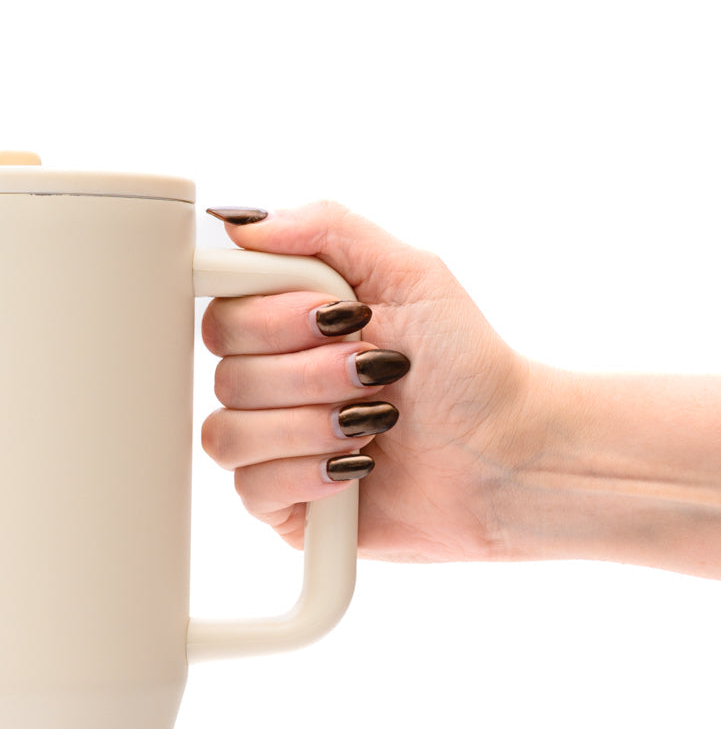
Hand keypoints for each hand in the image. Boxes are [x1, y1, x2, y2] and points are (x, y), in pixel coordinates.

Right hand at [201, 201, 538, 561]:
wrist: (504, 452)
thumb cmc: (467, 366)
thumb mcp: (409, 272)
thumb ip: (326, 228)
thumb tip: (242, 224)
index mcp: (288, 326)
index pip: (224, 312)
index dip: (271, 317)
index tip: (337, 316)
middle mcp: (270, 383)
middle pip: (225, 372)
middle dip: (311, 372)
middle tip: (377, 370)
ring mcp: (271, 445)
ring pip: (228, 433)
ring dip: (310, 426)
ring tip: (375, 423)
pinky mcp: (281, 503)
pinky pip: (249, 488)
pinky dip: (308, 474)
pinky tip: (357, 467)